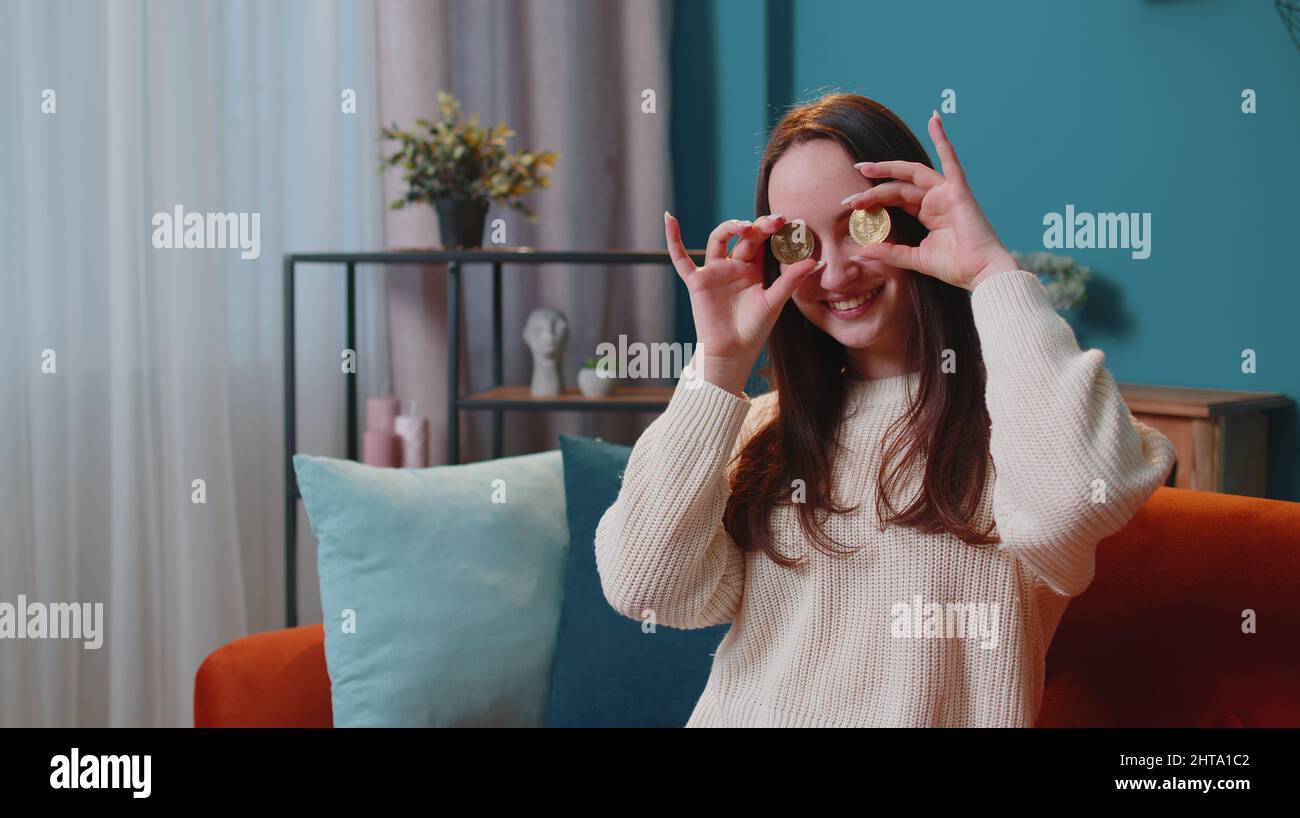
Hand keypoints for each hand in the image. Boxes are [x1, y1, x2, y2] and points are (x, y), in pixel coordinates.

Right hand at [664, 211, 823, 393]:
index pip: (763, 241)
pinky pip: (681, 258)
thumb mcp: (775, 301)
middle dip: (757, 227)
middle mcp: (734, 265)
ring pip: (719, 239)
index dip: (772, 230)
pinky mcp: (697, 281)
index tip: (786, 221)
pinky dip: (673, 239)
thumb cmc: (754, 330)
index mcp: (755, 269)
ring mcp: (715, 271)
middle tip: (772, 222)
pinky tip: (670, 219)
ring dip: (730, 227)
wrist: (732, 352)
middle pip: (744, 237)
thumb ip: (791, 280)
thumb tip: (817, 262)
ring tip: (745, 227)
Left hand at [840, 110, 1016, 290]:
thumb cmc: (955, 266)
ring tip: (864, 167)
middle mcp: (935, 200)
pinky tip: (934, 120)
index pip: (894, 199)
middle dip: (873, 187)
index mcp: (927, 213)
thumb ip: (889, 253)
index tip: (850, 205)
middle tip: (851, 190)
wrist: (980, 273)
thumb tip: (860, 253)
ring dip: (888, 168)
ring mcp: (947, 192)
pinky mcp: (958, 190)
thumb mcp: (913, 259)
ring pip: (912, 174)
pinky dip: (943, 139)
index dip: (872, 199)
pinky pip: (950, 160)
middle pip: (898, 186)